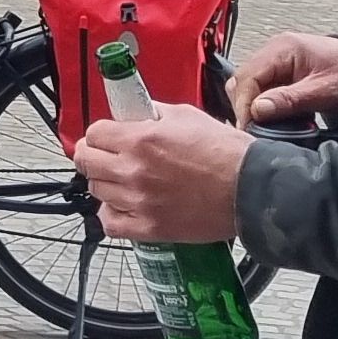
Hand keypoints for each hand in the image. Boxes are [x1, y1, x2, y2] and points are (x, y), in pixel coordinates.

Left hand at [74, 103, 253, 245]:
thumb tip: (137, 111)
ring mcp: (139, 201)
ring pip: (96, 190)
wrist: (251, 188)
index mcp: (141, 140)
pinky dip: (111, 214)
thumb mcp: (187, 116)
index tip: (108, 136)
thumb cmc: (227, 154)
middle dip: (95, 155)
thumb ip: (154, 113)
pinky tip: (123, 205)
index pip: (93, 133)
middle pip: (86, 162)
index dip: (101, 134)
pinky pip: (110, 223)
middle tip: (107, 155)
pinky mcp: (149, 227)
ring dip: (105, 183)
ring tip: (123, 179)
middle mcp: (134, 171)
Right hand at [230, 29, 337, 127]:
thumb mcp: (325, 91)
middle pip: (243, 82)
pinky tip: (279, 119)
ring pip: (250, 87)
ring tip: (270, 127)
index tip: (249, 128)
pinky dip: (266, 106)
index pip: (247, 78)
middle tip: (258, 131)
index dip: (244, 105)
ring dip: (255, 108)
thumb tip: (256, 110)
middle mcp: (274, 51)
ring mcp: (277, 61)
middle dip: (246, 108)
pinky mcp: (283, 72)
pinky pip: (263, 89)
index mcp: (282, 48)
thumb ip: (290, 100)